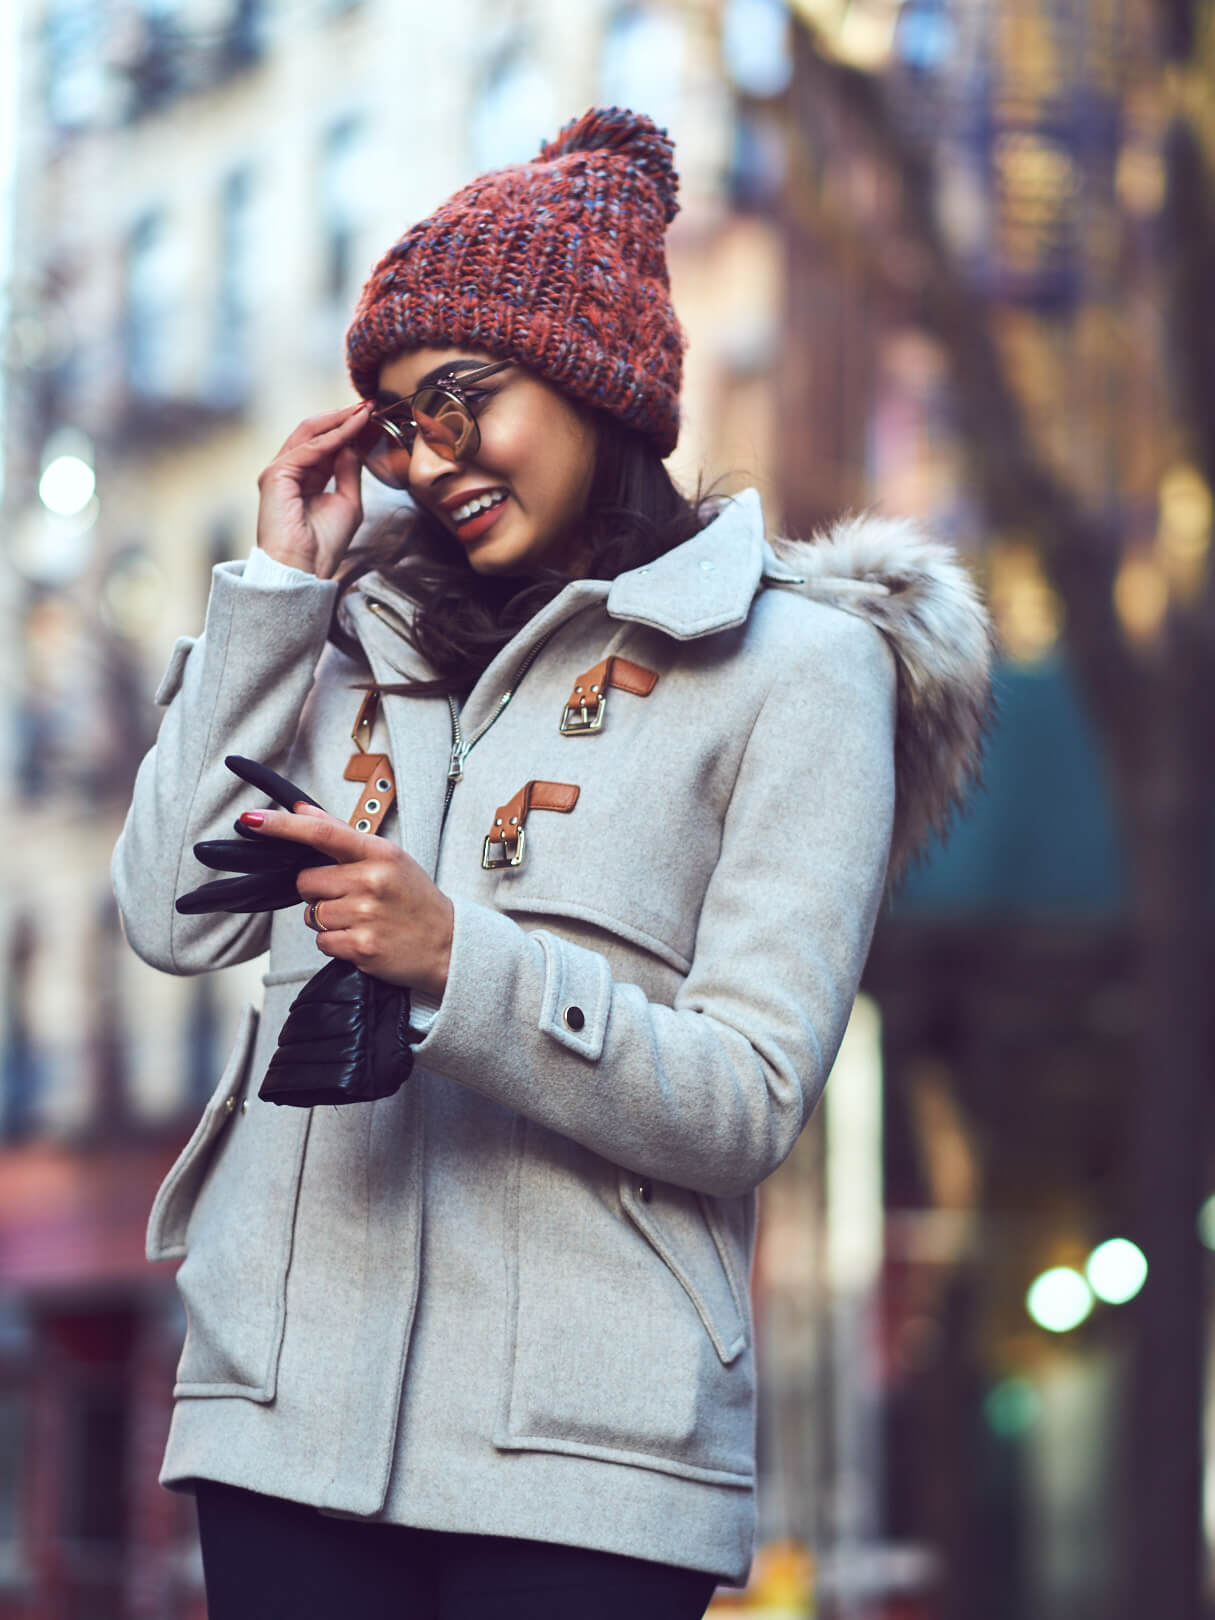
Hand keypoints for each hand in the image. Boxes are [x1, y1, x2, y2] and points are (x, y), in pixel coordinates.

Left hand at [240, 803, 453, 997]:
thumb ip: (344, 836)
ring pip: (312, 914)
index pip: (322, 832)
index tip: (251, 820)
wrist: (448, 946)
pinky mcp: (361, 946)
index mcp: (379, 853)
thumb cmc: (416, 900)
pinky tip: (362, 939)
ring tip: (361, 921)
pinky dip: (335, 943)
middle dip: (318, 892)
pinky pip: (321, 941)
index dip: (281, 826)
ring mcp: (366, 915)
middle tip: (351, 899)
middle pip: (307, 881)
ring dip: (328, 920)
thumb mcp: (390, 859)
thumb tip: (304, 810)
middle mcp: (372, 880)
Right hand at [255, 400, 374, 577]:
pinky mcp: (276, 475)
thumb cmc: (323, 546)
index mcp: (302, 480)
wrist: (305, 570)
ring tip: (364, 411)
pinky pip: (310, 448)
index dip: (346, 429)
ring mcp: (278, 472)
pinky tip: (354, 426)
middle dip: (342, 418)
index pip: (323, 445)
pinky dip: (334, 435)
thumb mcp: (347, 502)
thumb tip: (353, 444)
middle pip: (314, 433)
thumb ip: (348, 472)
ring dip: (339, 420)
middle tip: (368, 406)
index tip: (371, 416)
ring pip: (310, 434)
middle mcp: (287, 472)